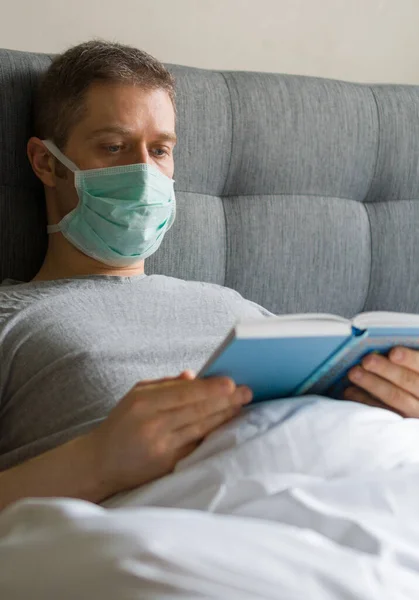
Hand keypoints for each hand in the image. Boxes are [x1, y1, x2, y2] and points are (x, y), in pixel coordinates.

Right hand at [89, 371, 252, 497]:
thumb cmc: (121, 424)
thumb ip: (165, 384)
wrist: (99, 462)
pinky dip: (213, 435)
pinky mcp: (167, 466)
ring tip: (241, 406)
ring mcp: (161, 448)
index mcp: (143, 403)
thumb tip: (194, 375)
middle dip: (225, 400)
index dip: (210, 388)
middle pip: (196, 411)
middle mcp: (152, 425)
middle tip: (247, 392)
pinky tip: (225, 426)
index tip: (231, 382)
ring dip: (224, 416)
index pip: (184, 394)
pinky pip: (196, 447)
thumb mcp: (135, 395)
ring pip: (200, 429)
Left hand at [344, 347, 418, 416]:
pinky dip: (364, 399)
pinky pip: (381, 411)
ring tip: (353, 373)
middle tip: (366, 360)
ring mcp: (414, 410)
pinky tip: (350, 391)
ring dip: (371, 383)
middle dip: (385, 369)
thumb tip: (383, 347)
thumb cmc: (409, 377)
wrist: (412, 401)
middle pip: (408, 381)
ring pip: (394, 397)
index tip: (393, 353)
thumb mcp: (412, 368)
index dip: (409, 358)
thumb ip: (406, 358)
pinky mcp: (399, 419)